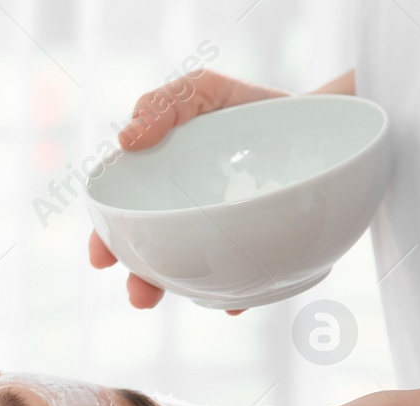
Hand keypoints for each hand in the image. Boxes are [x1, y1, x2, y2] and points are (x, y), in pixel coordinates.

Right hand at [89, 69, 289, 312]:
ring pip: (191, 276)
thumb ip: (163, 103)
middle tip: (141, 295)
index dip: (107, 238)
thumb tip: (126, 140)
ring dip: (180, 292)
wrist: (317, 118)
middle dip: (141, 280)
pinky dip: (235, 296)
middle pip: (152, 256)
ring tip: (184, 297)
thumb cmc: (245, 106)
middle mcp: (183, 219)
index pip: (123, 218)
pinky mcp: (257, 253)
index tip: (102, 258)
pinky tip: (233, 302)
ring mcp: (220, 239)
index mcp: (159, 188)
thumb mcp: (202, 91)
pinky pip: (243, 282)